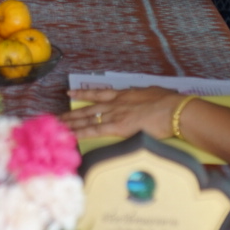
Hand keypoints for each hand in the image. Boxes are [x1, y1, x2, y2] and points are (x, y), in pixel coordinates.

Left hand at [61, 87, 181, 139]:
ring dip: (70, 123)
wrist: (174, 110)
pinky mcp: (117, 127)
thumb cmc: (169, 102)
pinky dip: (79, 133)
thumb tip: (145, 99)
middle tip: (56, 117)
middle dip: (71, 114)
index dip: (83, 94)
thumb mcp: (152, 94)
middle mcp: (115, 103)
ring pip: (86, 119)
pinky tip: (68, 135)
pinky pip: (93, 131)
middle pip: (87, 109)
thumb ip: (144, 97)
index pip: (98, 94)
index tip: (70, 94)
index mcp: (124, 95)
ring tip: (56, 126)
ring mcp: (114, 115)